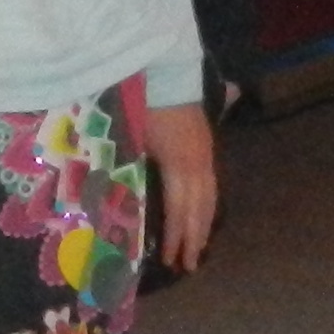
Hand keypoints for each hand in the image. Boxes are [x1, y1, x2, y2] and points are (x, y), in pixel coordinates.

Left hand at [140, 98, 221, 269]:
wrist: (165, 67)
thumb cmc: (142, 101)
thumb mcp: (133, 136)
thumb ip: (129, 168)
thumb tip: (123, 204)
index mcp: (179, 163)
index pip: (180, 209)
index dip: (177, 236)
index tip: (170, 260)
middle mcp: (197, 162)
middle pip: (200, 208)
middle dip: (194, 238)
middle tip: (187, 266)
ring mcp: (204, 153)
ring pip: (209, 197)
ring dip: (203, 225)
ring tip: (198, 248)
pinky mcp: (204, 145)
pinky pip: (210, 183)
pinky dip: (207, 205)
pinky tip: (202, 214)